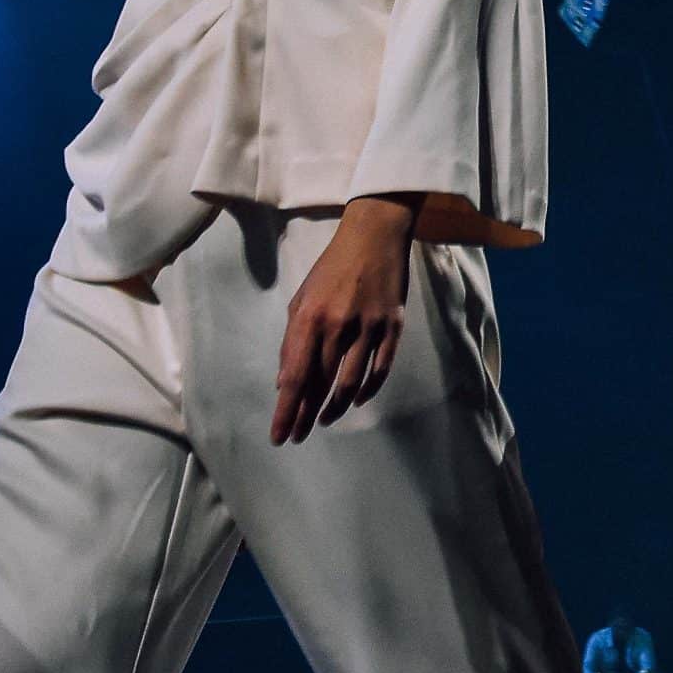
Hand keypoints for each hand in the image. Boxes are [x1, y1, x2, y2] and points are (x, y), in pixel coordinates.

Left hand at [271, 196, 418, 444]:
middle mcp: (339, 326)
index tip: (279, 435)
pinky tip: (356, 400)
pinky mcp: (393, 325)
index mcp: (310, 318)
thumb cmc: (331, 268)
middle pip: (321, 384)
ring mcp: (369, 326)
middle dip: (306, 414)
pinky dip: (368, 389)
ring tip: (324, 420)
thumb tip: (286, 380)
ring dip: (336, 407)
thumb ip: (293, 340)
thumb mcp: (301, 299)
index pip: (295, 376)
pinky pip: (380, 367)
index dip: (286, 410)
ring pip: (351, 382)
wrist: (374, 236)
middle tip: (298, 436)